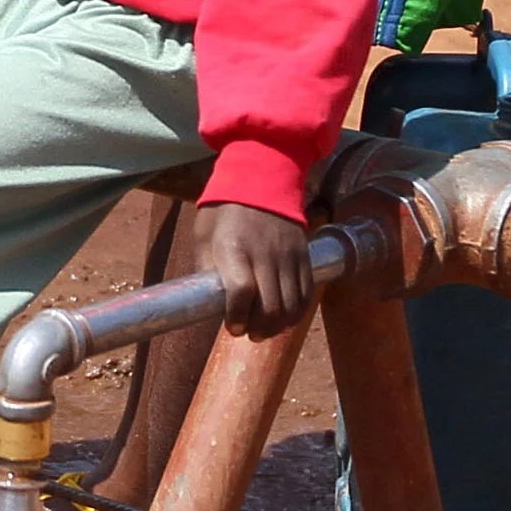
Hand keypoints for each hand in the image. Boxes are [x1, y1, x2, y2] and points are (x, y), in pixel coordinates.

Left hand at [192, 202, 312, 337]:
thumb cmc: (225, 212)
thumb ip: (206, 269)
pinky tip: (283, 318)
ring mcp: (288, 256)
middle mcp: (265, 253)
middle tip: (247, 332)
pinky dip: (296, 313)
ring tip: (265, 330)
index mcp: (234, 247)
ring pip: (291, 306)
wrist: (262, 179)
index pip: (241, 291)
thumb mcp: (204, 236)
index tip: (233, 326)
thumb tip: (210, 303)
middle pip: (271, 306)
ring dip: (277, 326)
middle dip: (259, 329)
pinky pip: (306, 294)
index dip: (237, 316)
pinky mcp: (304, 257)